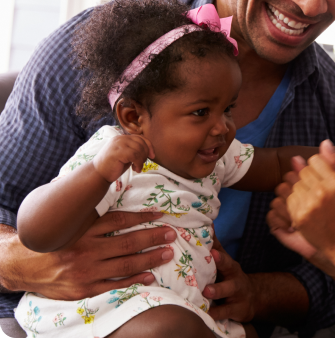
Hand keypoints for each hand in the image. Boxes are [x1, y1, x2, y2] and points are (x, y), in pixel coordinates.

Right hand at [0, 212, 174, 299]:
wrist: (22, 264)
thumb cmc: (51, 239)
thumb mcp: (68, 220)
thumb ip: (89, 210)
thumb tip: (112, 187)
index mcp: (83, 229)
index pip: (120, 220)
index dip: (142, 217)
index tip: (161, 214)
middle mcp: (86, 248)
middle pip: (128, 242)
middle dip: (153, 238)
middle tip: (171, 234)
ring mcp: (86, 270)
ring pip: (126, 264)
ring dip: (150, 258)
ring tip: (167, 252)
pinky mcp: (84, 287)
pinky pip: (115, 284)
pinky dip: (134, 280)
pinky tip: (149, 276)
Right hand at [93, 134, 154, 182]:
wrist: (98, 173)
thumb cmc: (113, 166)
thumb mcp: (126, 155)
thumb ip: (134, 150)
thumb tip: (149, 150)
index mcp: (122, 138)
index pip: (141, 138)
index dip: (149, 146)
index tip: (153, 156)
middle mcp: (120, 139)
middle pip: (141, 143)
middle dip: (145, 155)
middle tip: (140, 164)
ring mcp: (118, 144)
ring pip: (139, 149)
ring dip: (142, 161)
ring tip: (137, 168)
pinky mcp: (118, 152)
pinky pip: (135, 155)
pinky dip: (138, 163)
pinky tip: (135, 169)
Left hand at [202, 244, 258, 322]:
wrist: (254, 297)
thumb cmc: (231, 277)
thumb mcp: (226, 263)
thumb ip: (215, 247)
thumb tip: (206, 225)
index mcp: (230, 266)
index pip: (224, 257)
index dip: (219, 253)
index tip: (211, 249)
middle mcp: (235, 277)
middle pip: (230, 268)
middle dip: (221, 263)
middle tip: (212, 258)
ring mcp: (237, 294)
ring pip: (228, 291)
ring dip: (218, 291)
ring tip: (207, 291)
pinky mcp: (237, 309)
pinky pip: (226, 312)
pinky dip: (217, 313)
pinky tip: (208, 314)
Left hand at [280, 140, 334, 257]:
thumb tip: (324, 142)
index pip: (314, 160)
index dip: (317, 167)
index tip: (323, 177)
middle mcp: (323, 192)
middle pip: (303, 172)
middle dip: (309, 178)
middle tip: (318, 191)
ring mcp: (310, 205)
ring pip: (295, 184)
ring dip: (302, 190)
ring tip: (314, 201)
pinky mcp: (299, 216)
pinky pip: (290, 198)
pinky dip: (296, 201)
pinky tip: (307, 208)